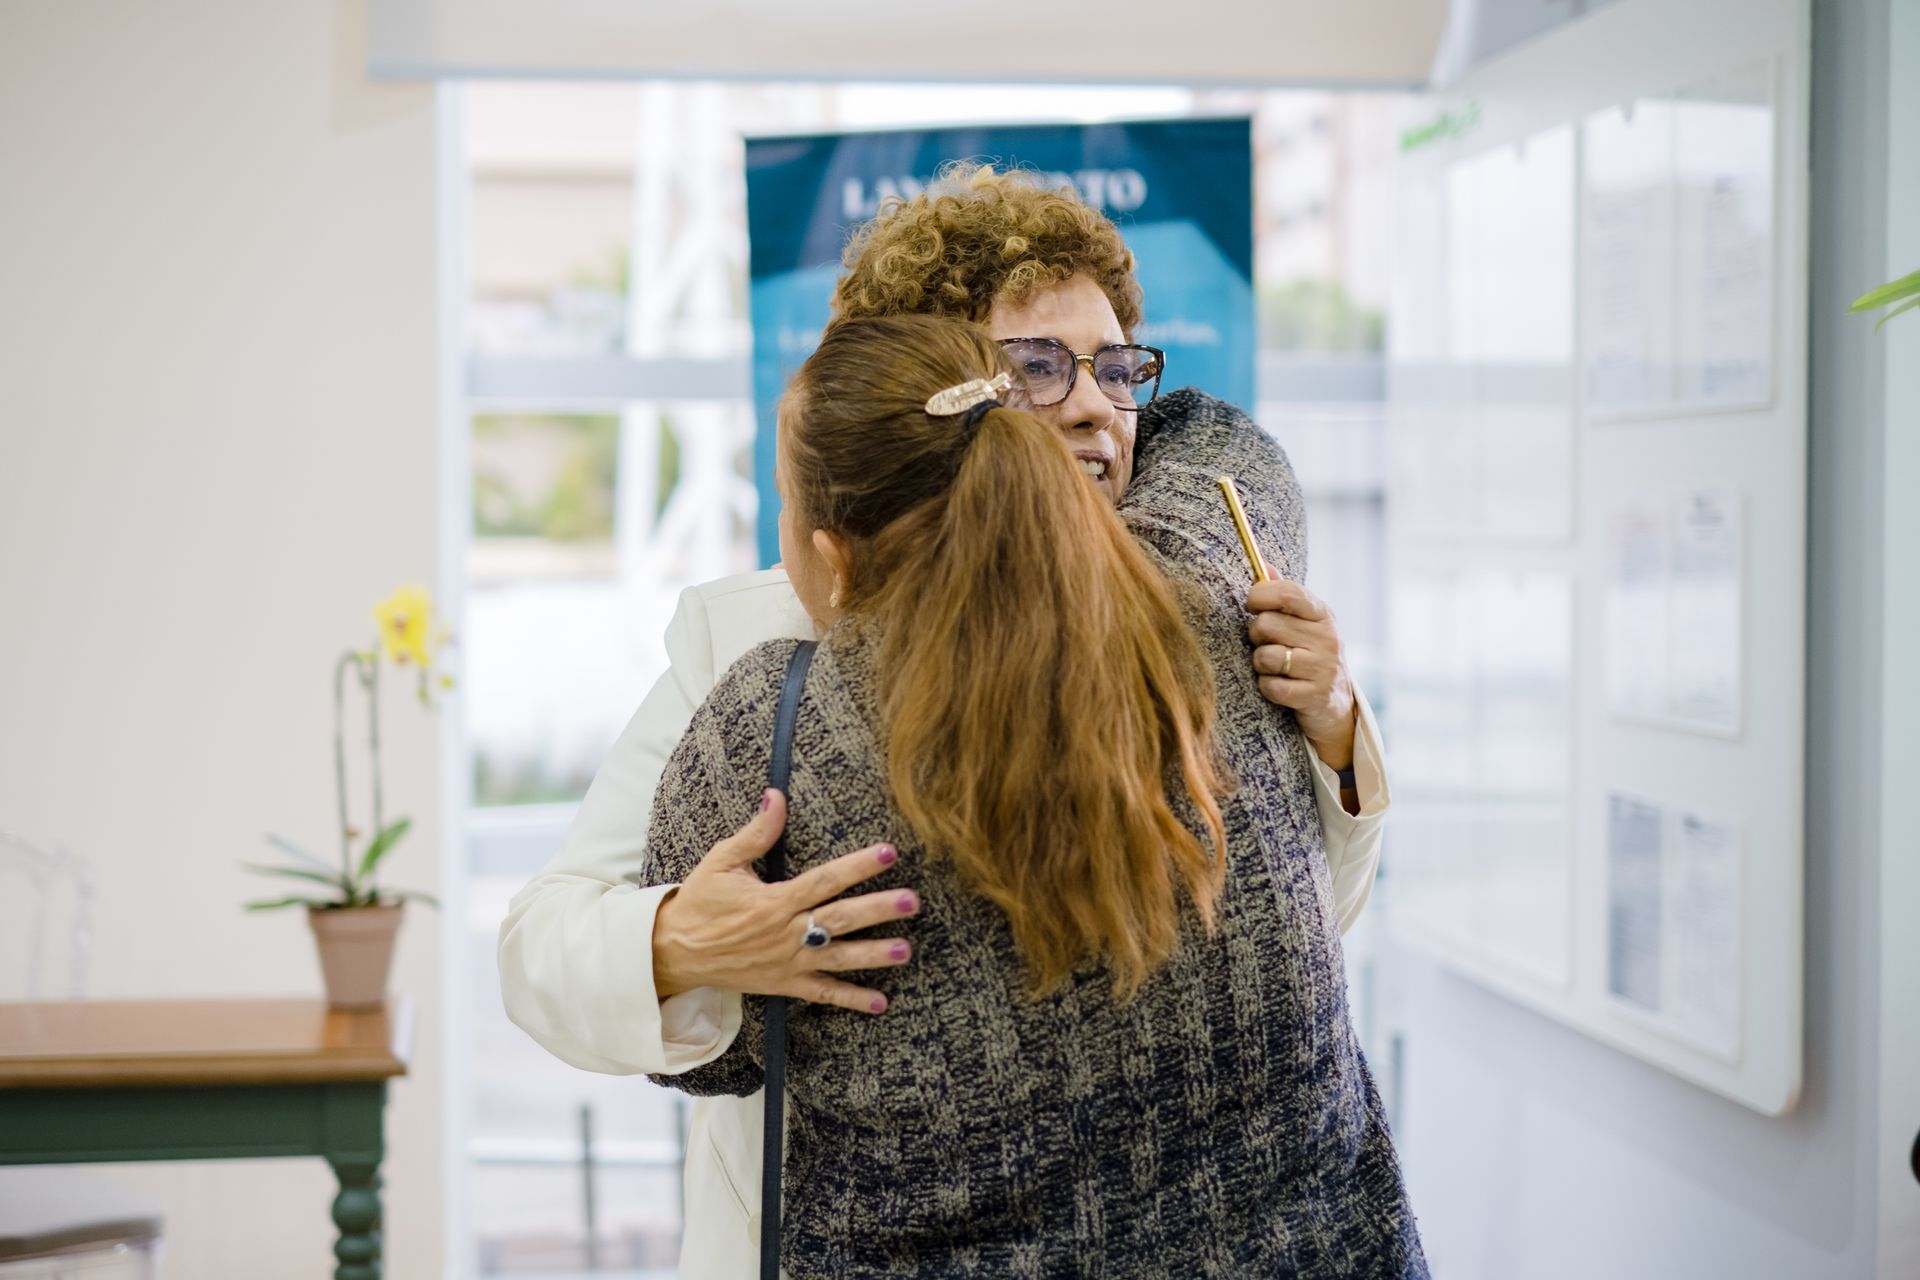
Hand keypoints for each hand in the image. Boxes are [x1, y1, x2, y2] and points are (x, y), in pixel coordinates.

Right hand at [651, 789, 918, 1013]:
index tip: (889, 853)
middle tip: (912, 901)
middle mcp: (785, 932)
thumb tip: (777, 795)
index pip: (825, 880)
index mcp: (774, 900)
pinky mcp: (784, 985)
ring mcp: (787, 962)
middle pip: (840, 918)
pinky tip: (881, 1002)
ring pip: (838, 957)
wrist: (674, 951)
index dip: (858, 866)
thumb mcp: (722, 860)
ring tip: (905, 950)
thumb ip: (756, 832)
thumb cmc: (700, 902)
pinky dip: (850, 999)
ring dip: (873, 955)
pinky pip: (822, 993)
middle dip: (878, 910)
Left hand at [1245, 578, 1357, 769]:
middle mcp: (1327, 638)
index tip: (1251, 605)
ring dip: (1261, 663)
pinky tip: (1279, 685)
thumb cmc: (1310, 654)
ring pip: (1266, 656)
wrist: (1336, 703)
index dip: (1259, 595)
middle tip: (1266, 643)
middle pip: (1267, 624)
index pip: (1287, 593)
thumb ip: (1283, 594)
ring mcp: (1323, 668)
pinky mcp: (1315, 696)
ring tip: (1273, 666)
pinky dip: (1267, 687)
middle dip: (1256, 636)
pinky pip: (1271, 687)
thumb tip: (1262, 563)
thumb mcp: (1304, 622)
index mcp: (1322, 614)